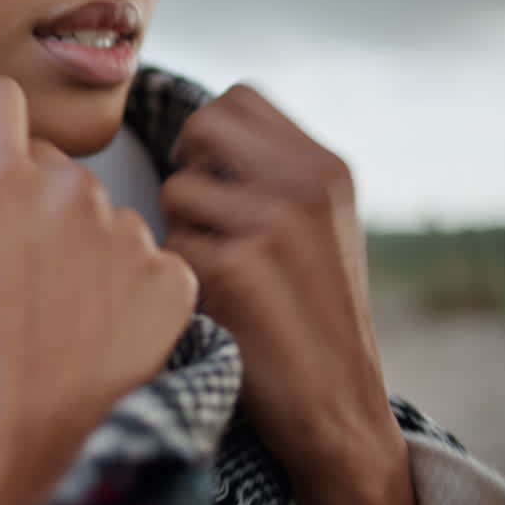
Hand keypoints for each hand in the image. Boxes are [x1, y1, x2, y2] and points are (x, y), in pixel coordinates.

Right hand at [0, 77, 196, 504]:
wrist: (13, 470)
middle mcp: (72, 195)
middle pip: (53, 163)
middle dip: (31, 201)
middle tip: (9, 276)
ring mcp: (129, 238)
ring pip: (102, 212)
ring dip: (81, 245)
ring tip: (53, 315)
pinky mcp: (172, 282)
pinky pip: (147, 258)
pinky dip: (126, 287)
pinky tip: (95, 334)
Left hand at [161, 85, 415, 504]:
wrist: (337, 405)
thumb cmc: (309, 318)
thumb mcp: (315, 228)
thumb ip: (269, 176)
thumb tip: (190, 142)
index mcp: (324, 166)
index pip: (237, 99)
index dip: (205, 135)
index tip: (205, 176)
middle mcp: (304, 182)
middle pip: (201, 126)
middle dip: (185, 168)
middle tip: (198, 221)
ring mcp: (272, 222)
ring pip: (176, 192)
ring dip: (179, 231)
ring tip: (213, 274)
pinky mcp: (236, 268)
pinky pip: (167, 246)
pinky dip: (175, 277)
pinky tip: (209, 307)